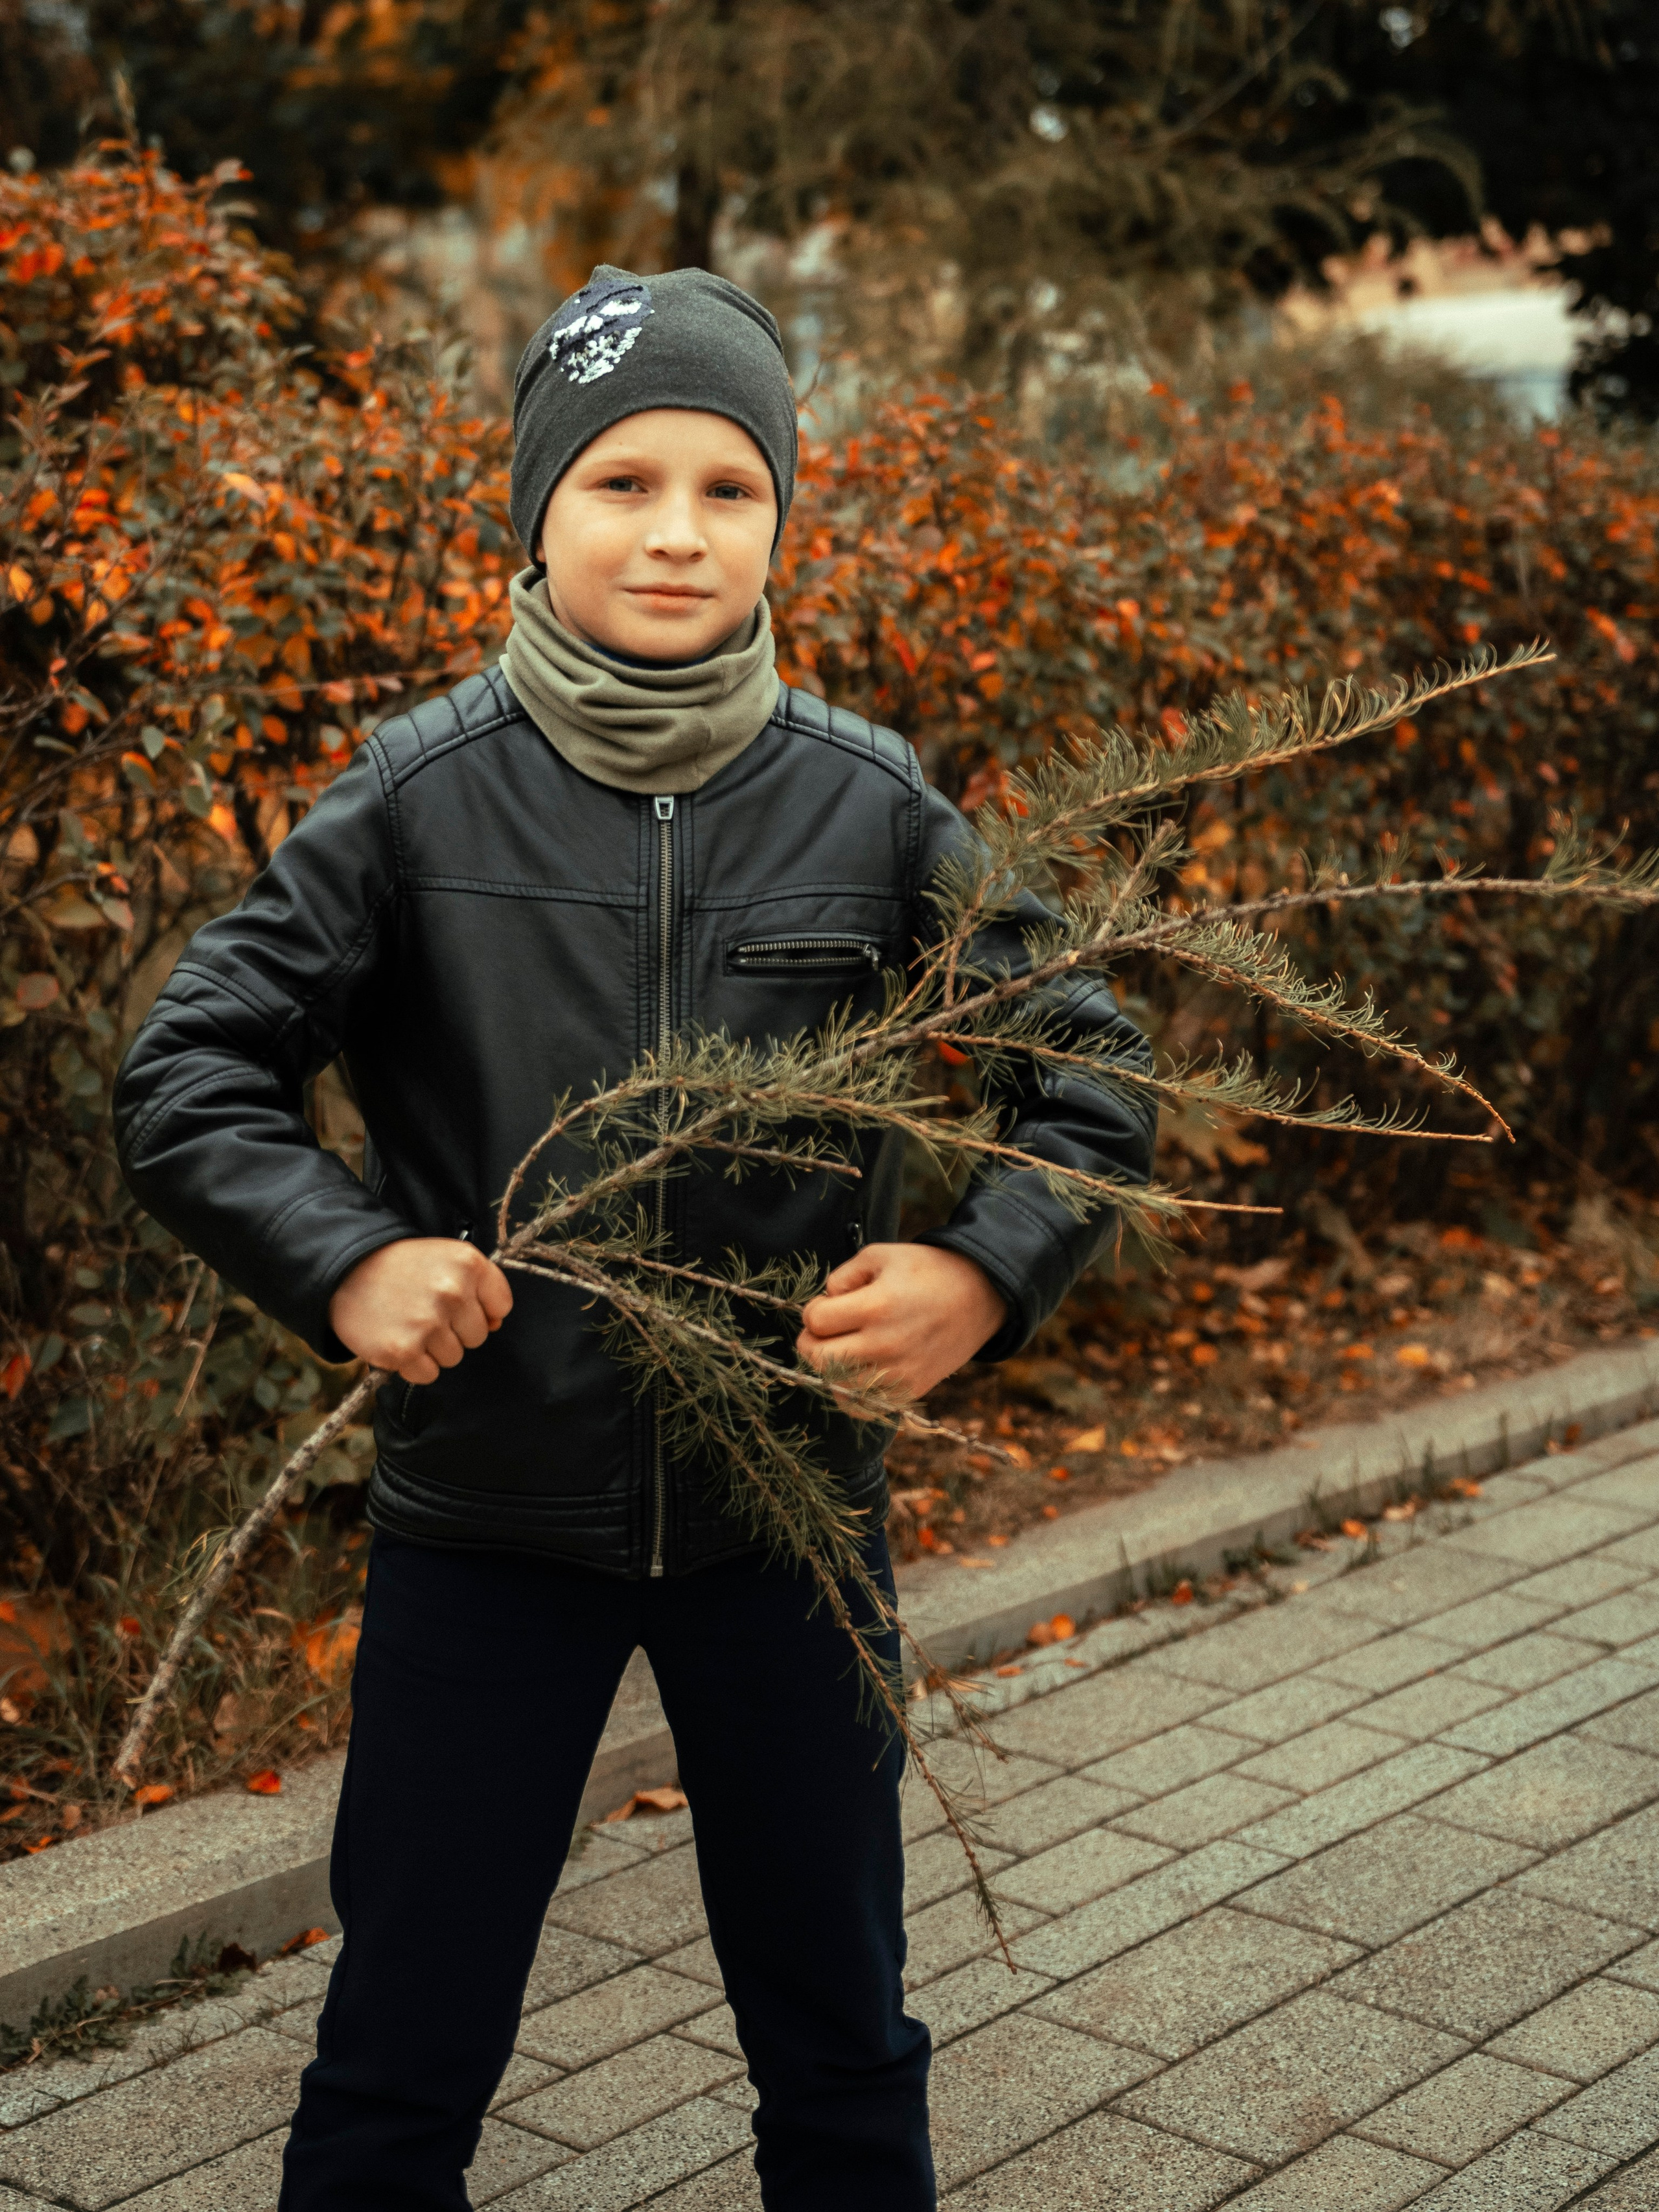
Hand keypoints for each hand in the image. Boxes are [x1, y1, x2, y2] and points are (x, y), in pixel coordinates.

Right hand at [328, 1238, 513, 1384]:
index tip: (457, 1301)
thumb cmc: (401, 1266)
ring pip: (453, 1357)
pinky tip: (397, 1338)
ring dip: (433, 1348)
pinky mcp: (402, 1351)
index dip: (481, 1308)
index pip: (501, 1305)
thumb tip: (495, 1323)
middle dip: (455, 1329)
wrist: (344, 1270)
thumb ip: (478, 1287)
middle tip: (424, 1310)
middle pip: (478, 1336)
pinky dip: (413, 1364)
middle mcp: (452, 1292)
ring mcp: (428, 1323)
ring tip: (408, 1322)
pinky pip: (428, 1374)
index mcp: (468, 1263)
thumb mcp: (446, 1259)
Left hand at [796, 1243, 1006, 1401]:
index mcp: (876, 1307)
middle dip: (812, 1340)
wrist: (979, 1295)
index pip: (815, 1321)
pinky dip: (850, 1394)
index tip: (828, 1304)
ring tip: (842, 1348)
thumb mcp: (881, 1255)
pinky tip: (855, 1373)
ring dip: (829, 1367)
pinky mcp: (911, 1390)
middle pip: (818, 1357)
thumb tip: (824, 1304)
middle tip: (825, 1329)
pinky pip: (863, 1407)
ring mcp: (899, 1373)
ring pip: (836, 1386)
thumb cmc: (928, 1271)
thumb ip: (841, 1277)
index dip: (813, 1310)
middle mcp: (886, 1345)